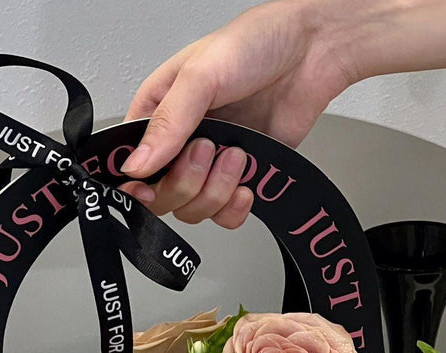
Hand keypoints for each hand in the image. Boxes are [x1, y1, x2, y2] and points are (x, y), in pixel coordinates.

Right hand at [120, 1, 358, 227]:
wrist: (315, 50)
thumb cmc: (258, 43)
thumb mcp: (201, 74)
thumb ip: (167, 123)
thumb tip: (135, 165)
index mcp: (158, 112)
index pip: (130, 165)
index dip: (135, 186)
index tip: (147, 189)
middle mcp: (180, 142)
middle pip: (161, 197)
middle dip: (185, 183)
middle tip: (208, 149)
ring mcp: (210, 164)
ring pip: (192, 210)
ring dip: (216, 192)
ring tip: (237, 154)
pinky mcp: (240, 178)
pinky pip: (224, 216)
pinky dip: (234, 210)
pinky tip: (246, 186)